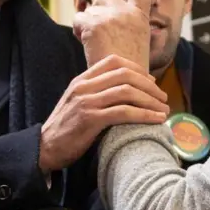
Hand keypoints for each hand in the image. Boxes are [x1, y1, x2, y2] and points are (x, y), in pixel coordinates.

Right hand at [38, 54, 167, 173]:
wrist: (45, 148)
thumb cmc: (65, 129)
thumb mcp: (77, 103)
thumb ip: (94, 93)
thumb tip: (123, 92)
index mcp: (81, 80)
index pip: (113, 61)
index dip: (136, 68)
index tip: (151, 80)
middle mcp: (84, 87)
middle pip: (124, 75)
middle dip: (149, 85)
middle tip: (163, 97)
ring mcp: (86, 102)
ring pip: (127, 92)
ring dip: (150, 100)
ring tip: (164, 110)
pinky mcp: (90, 119)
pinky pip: (124, 112)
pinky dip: (144, 115)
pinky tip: (156, 120)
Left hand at [73, 0, 153, 70]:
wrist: (126, 87)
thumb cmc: (130, 74)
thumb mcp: (135, 47)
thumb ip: (123, 29)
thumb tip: (103, 23)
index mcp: (141, 18)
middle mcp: (128, 12)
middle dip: (98, 11)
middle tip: (100, 35)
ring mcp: (112, 16)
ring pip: (90, 10)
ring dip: (88, 25)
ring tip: (97, 46)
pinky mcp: (96, 23)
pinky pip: (79, 20)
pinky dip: (80, 33)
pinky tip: (89, 46)